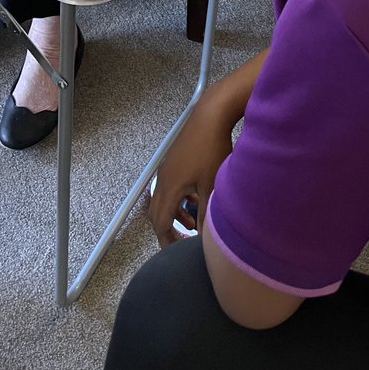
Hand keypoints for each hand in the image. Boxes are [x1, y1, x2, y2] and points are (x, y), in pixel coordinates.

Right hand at [148, 95, 234, 247]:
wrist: (210, 115)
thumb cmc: (212, 149)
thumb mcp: (211, 185)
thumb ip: (206, 214)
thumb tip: (205, 238)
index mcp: (169, 187)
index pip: (160, 223)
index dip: (168, 241)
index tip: (178, 254)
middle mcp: (163, 179)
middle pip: (156, 213)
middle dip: (168, 230)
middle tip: (182, 243)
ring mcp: (167, 169)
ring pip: (163, 200)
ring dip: (175, 214)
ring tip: (194, 222)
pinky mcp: (174, 161)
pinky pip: (170, 188)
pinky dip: (178, 199)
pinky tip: (196, 198)